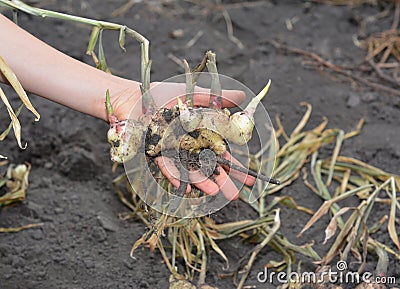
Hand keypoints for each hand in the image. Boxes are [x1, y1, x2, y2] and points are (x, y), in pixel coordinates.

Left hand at [108, 82, 255, 199]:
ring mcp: (174, 153)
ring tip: (215, 194)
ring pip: (191, 170)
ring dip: (202, 182)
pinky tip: (186, 188)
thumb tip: (244, 95)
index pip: (223, 153)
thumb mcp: (196, 93)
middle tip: (235, 196)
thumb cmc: (163, 94)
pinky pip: (167, 166)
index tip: (250, 180)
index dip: (237, 166)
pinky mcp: (157, 154)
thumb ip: (219, 97)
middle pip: (209, 166)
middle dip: (223, 181)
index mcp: (202, 134)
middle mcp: (190, 146)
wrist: (134, 97)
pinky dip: (176, 176)